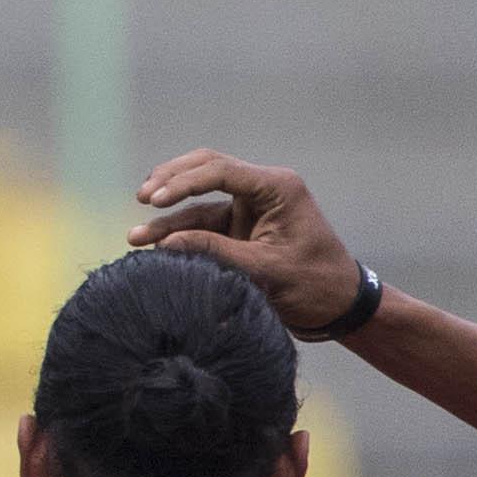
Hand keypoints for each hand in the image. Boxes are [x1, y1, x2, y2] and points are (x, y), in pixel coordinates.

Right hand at [126, 149, 362, 332]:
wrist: (340, 308)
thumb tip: (164, 244)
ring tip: (135, 237)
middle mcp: (262, 189)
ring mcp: (249, 207)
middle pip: (206, 168)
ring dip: (168, 215)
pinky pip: (203, 223)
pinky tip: (154, 246)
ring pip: (199, 197)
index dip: (183, 183)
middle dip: (170, 182)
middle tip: (142, 198)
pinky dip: (179, 233)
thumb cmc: (314, 285)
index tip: (154, 202)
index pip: (221, 170)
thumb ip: (215, 252)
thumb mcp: (265, 270)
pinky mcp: (240, 227)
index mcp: (277, 188)